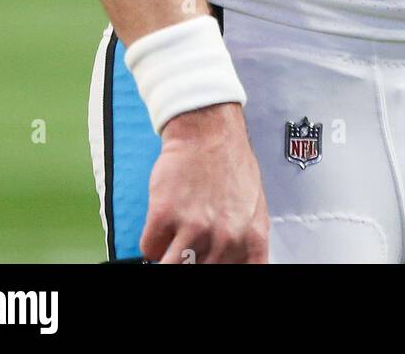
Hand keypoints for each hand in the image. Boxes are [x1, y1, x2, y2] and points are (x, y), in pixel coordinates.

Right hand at [140, 102, 269, 263]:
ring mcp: (194, 227)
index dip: (221, 271)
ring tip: (172, 244)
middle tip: (189, 248)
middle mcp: (225, 237)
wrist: (207, 128)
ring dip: (169, 257)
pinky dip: (152, 241)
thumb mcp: (255, 205)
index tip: (207, 263)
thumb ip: (247, 241)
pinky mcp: (164, 214)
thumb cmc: (230, 161)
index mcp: (251, 237)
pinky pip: (149, 248)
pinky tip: (162, 225)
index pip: (241, 276)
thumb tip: (238, 263)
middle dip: (193, 263)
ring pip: (171, 267)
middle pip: (201, 274)